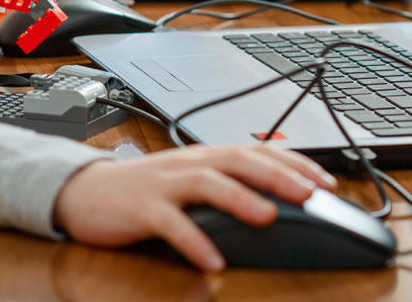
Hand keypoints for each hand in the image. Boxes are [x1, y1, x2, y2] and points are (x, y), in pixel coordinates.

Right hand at [52, 144, 336, 271]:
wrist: (85, 192)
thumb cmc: (143, 191)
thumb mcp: (189, 181)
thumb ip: (226, 183)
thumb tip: (276, 198)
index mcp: (205, 157)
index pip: (256, 152)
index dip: (293, 163)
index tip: (326, 180)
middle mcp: (189, 164)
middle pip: (237, 160)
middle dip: (277, 175)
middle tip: (310, 193)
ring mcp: (165, 184)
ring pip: (207, 182)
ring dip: (240, 198)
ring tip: (267, 216)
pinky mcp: (142, 208)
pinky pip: (171, 223)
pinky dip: (194, 241)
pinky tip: (212, 260)